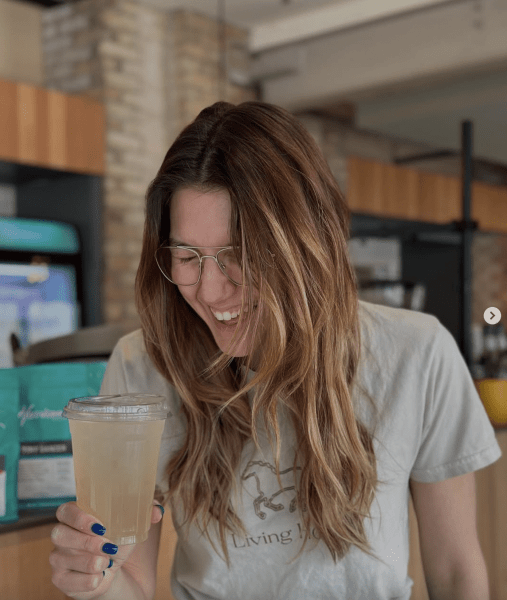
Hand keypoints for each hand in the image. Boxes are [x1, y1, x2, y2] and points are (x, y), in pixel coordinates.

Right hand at [49, 500, 163, 598]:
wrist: (113, 569)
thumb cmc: (117, 540)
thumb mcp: (131, 525)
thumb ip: (145, 513)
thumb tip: (158, 511)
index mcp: (76, 515)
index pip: (65, 511)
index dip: (79, 517)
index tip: (101, 526)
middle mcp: (62, 535)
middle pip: (59, 534)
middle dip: (85, 542)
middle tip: (108, 546)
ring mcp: (58, 558)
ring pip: (61, 558)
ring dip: (89, 562)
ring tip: (108, 562)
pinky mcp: (60, 579)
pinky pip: (66, 581)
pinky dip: (86, 581)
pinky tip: (101, 577)